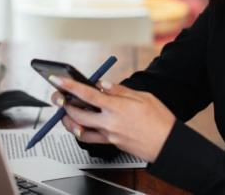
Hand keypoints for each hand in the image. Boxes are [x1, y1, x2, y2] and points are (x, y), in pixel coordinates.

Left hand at [49, 76, 174, 162]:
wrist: (167, 144)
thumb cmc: (159, 119)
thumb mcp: (142, 97)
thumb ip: (119, 90)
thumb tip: (102, 84)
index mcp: (117, 107)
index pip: (87, 94)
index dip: (69, 86)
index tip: (57, 79)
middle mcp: (110, 123)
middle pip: (77, 114)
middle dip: (63, 104)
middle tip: (58, 96)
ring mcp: (109, 135)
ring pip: (79, 129)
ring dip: (69, 120)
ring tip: (66, 111)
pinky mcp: (111, 144)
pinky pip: (90, 138)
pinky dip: (81, 131)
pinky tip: (81, 124)